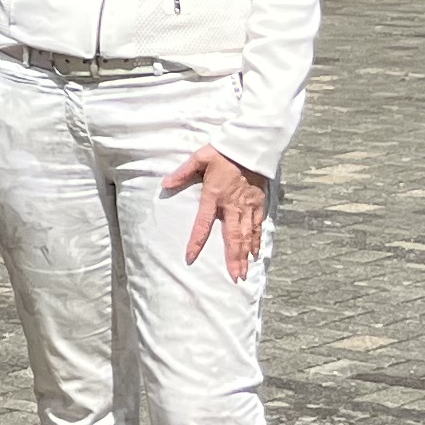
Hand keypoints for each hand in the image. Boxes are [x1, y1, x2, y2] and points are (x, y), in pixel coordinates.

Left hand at [166, 147, 270, 278]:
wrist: (251, 146)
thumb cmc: (223, 152)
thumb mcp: (199, 159)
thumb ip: (182, 173)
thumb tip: (165, 184)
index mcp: (213, 196)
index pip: (202, 225)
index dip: (196, 242)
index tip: (190, 258)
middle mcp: (231, 205)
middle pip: (231, 237)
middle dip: (233, 259)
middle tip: (234, 278)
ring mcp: (247, 206)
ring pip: (246, 236)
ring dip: (245, 256)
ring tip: (244, 273)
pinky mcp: (259, 203)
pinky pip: (258, 226)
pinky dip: (257, 241)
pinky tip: (256, 254)